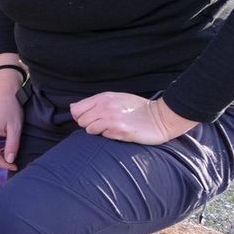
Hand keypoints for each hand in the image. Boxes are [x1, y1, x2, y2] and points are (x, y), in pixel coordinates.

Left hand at [70, 92, 197, 144]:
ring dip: (98, 131)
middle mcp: (106, 106)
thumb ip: (94, 103)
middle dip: (89, 124)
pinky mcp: (119, 130)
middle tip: (104, 124)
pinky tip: (119, 132)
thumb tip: (72, 108)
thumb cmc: (137, 109)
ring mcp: (112, 118)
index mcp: (104, 97)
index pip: (76, 109)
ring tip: (112, 127)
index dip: (81, 116)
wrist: (161, 117)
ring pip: (89, 129)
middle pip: (81, 121)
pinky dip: (108, 135)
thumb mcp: (115, 99)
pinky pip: (102, 136)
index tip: (92, 118)